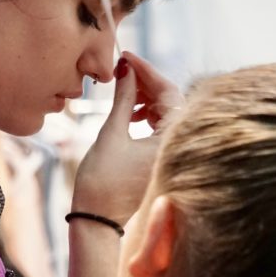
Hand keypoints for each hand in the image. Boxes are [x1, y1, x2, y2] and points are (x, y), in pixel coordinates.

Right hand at [72, 52, 182, 224]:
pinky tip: (132, 114)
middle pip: (172, 102)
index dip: (147, 71)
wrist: (96, 219)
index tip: (127, 57)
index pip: (168, 92)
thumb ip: (124, 99)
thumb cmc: (101, 180)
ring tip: (126, 93)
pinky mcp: (164, 162)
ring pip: (168, 115)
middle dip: (148, 83)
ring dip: (148, 99)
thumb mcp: (111, 133)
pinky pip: (164, 130)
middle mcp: (179, 147)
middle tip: (124, 71)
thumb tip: (126, 69)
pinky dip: (150, 117)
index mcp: (171, 140)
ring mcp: (173, 156)